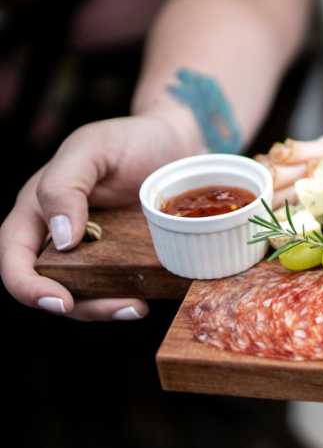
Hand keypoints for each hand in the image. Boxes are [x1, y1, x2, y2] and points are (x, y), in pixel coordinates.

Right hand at [1, 115, 191, 319]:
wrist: (181, 142)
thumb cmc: (130, 138)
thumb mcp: (92, 148)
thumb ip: (64, 185)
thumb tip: (62, 238)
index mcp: (39, 210)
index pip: (16, 257)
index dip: (27, 286)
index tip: (60, 301)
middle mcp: (63, 236)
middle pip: (53, 286)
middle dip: (80, 306)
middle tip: (121, 308)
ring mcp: (98, 251)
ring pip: (88, 294)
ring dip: (107, 308)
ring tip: (139, 307)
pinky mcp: (129, 257)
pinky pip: (121, 285)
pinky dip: (131, 296)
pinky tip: (150, 298)